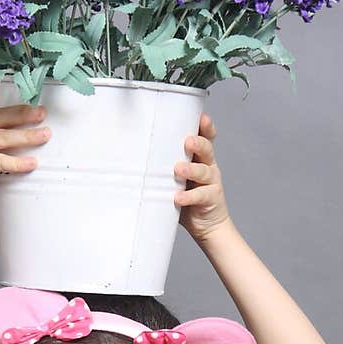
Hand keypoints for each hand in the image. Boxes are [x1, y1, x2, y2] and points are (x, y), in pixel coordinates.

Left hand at [173, 112, 231, 242]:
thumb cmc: (188, 198)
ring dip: (191, 169)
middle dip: (198, 143)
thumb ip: (164, 168)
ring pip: (204, 171)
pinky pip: (200, 196)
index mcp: (200, 158)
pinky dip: (188, 196)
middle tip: (187, 142)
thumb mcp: (177, 179)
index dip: (205, 127)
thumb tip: (132, 158)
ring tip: (179, 169)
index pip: (206, 138)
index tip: (201, 117)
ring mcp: (211, 183)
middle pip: (207, 150)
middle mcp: (208, 167)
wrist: (207, 225)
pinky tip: (178, 197)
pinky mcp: (211, 199)